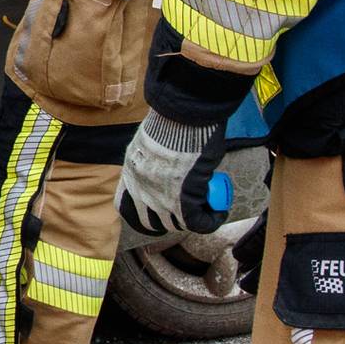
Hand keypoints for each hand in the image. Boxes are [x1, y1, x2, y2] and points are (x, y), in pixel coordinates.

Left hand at [117, 114, 231, 235]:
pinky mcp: (184, 203)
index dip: (140, 214)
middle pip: (151, 223)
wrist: (181, 119)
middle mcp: (141, 193)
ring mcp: (161, 200)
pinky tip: (219, 212)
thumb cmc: (170, 123)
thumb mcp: (148, 143)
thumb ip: (150, 158)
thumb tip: (164, 164)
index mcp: (130, 175)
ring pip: (176, 225)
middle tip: (185, 211)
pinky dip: (211, 220)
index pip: (125, 209)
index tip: (154, 212)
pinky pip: (199, 223)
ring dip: (191, 219)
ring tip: (206, 207)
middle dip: (168, 221)